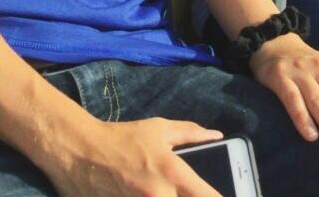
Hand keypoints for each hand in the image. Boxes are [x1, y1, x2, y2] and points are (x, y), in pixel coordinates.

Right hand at [52, 118, 224, 196]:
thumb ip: (190, 133)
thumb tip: (216, 135)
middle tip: (192, 193)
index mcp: (173, 173)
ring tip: (169, 193)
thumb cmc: (123, 138)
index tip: (237, 193)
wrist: (81, 152)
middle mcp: (160, 196)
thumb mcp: (158, 129)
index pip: (207, 196)